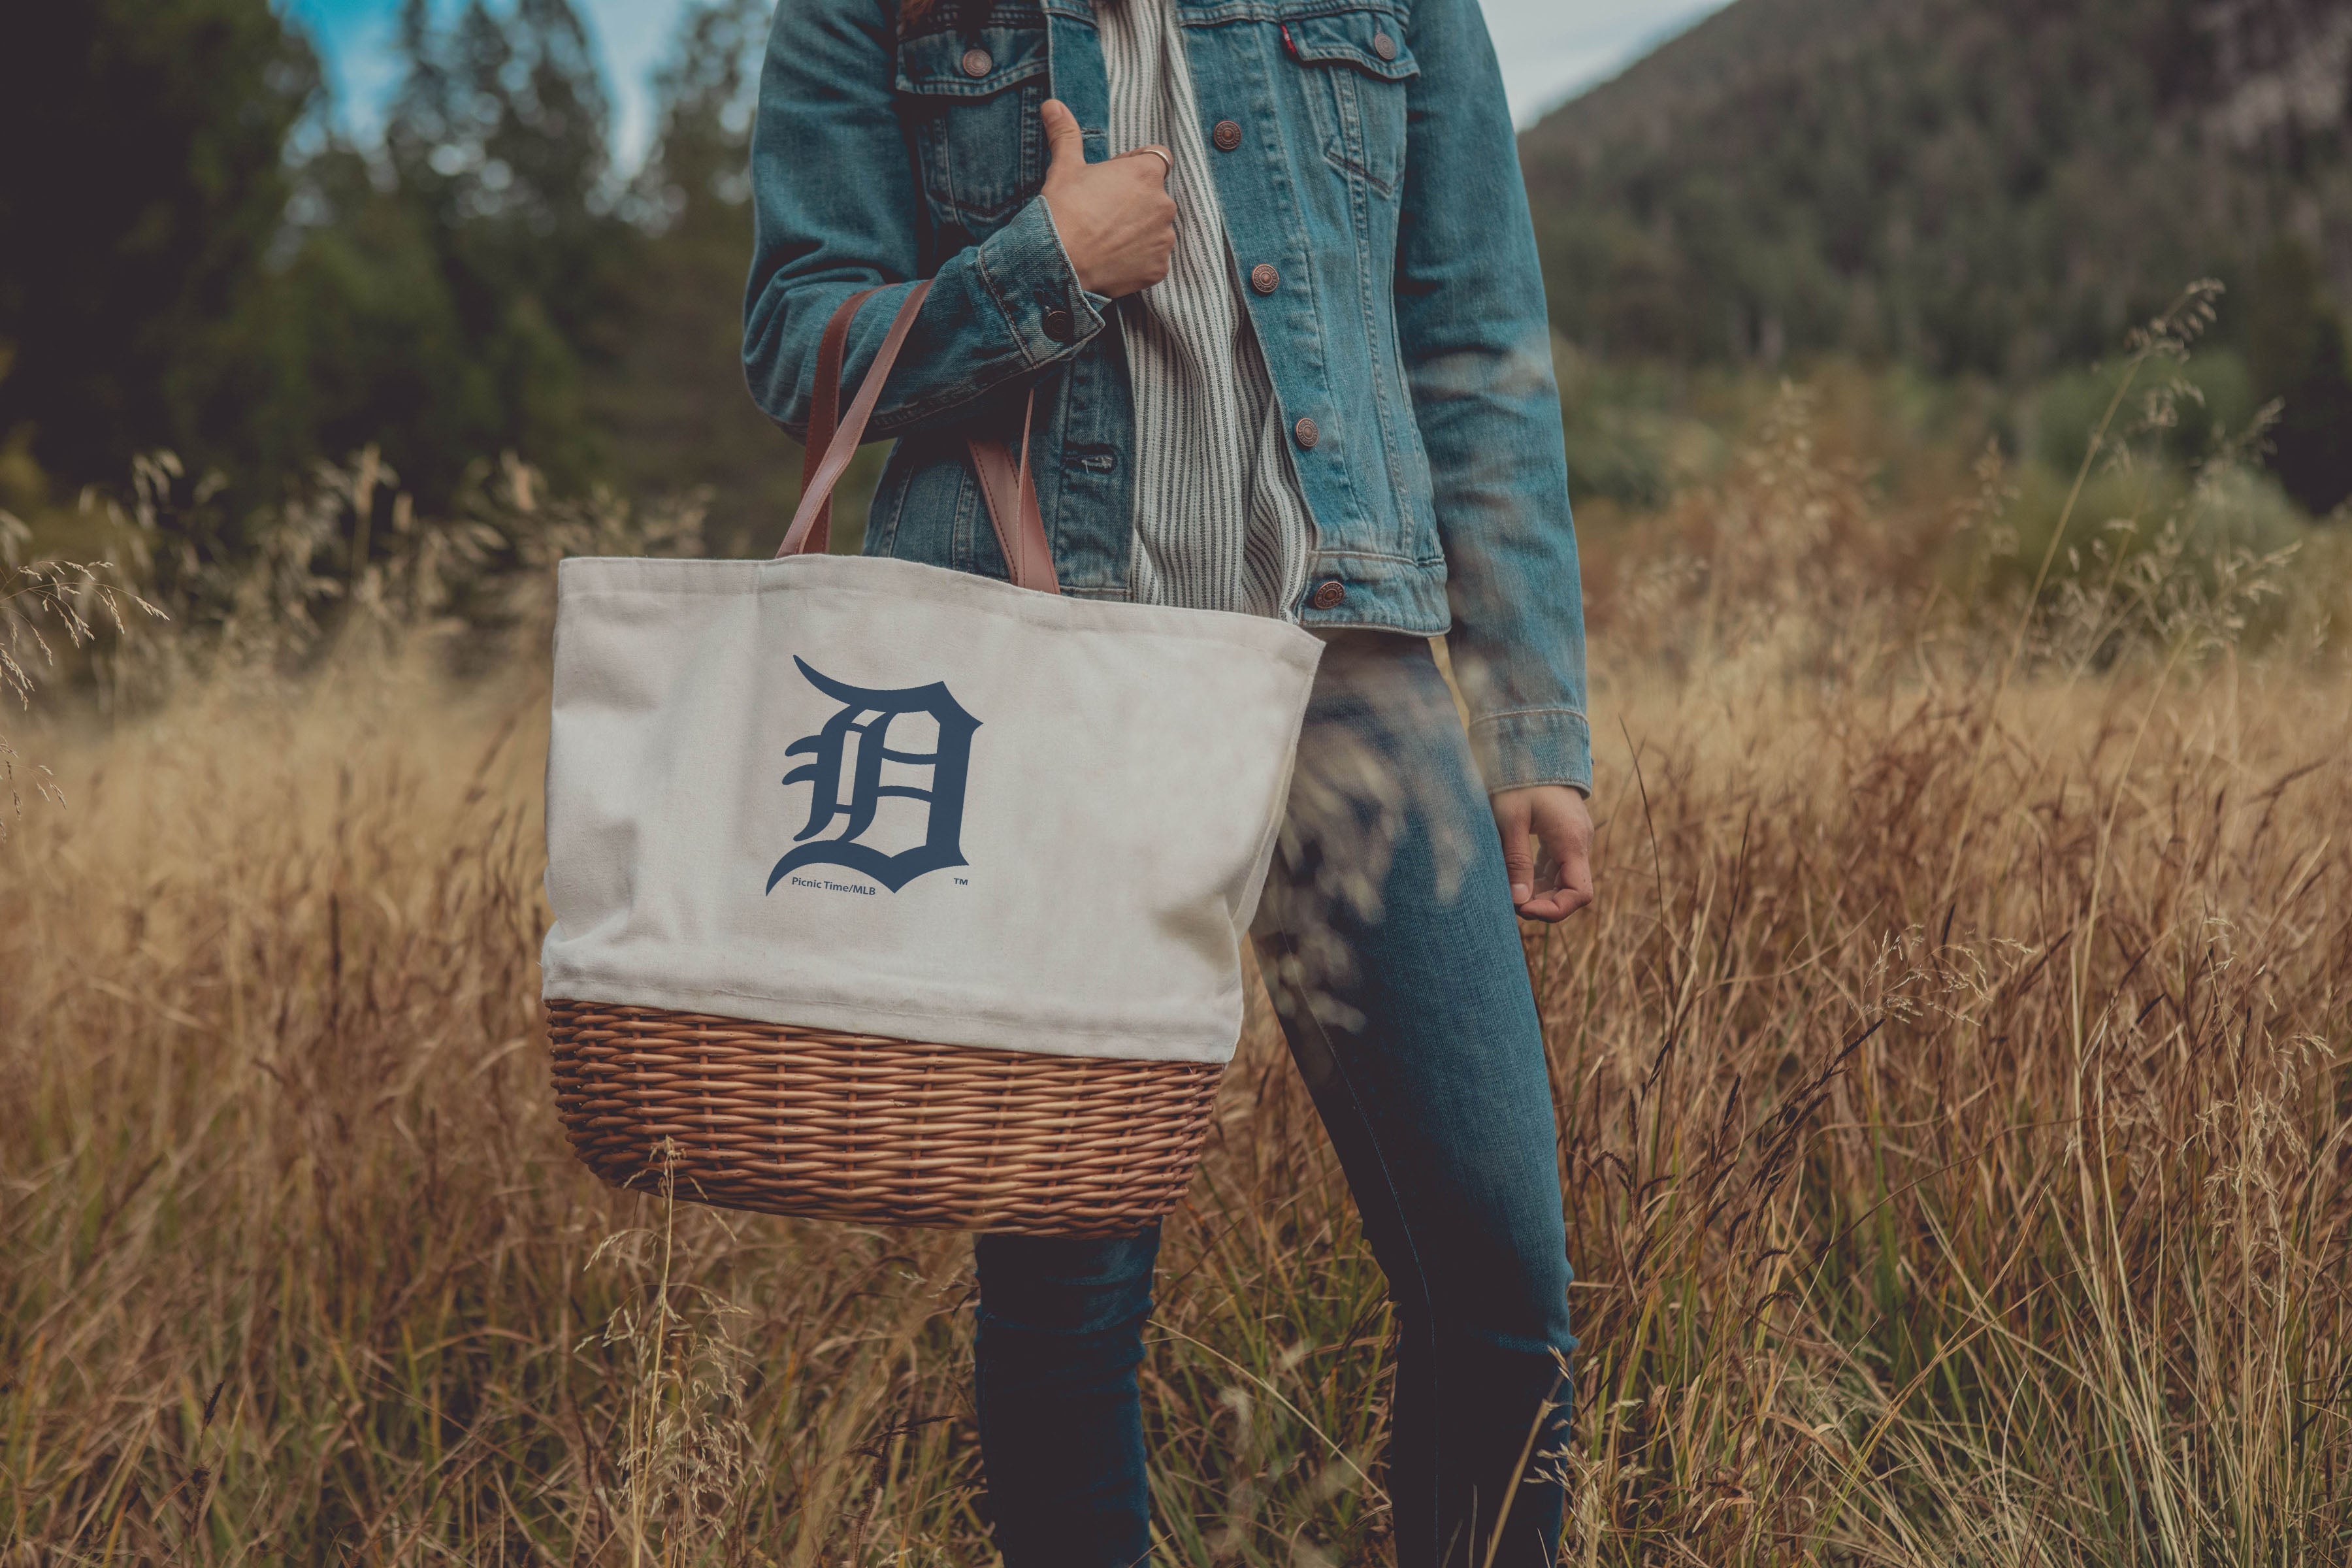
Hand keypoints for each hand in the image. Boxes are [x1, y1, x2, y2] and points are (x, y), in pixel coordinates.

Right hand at [1039, 98, 1175, 297]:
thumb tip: (1052, 104)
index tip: (1111, 180)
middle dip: (1135, 202)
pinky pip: (1153, 259)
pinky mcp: (1159, 269)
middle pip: (1155, 197)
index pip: (1157, 159)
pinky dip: (1138, 259)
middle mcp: (1164, 204)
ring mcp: (1164, 239)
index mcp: (1147, 173)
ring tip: (1106, 239)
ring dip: (1138, 231)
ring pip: (1155, 229)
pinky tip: (1112, 259)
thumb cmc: (1062, 210)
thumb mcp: (1064, 167)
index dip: (1134, 167)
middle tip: (1102, 213)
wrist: (1057, 263)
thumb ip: (1066, 133)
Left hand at [1491, 785, 1593, 922]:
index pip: (1579, 893)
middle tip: (1509, 903)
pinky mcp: (1563, 834)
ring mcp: (1573, 838)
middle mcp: (1579, 842)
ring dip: (1538, 891)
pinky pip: (1555, 866)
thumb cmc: (1519, 779)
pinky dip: (1538, 877)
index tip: (1523, 909)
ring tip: (1508, 891)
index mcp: (1571, 841)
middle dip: (1542, 903)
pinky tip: (1515, 877)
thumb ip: (1516, 860)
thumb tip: (1518, 901)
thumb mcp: (1511, 819)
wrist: (1534, 746)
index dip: (1554, 910)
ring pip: (1562, 879)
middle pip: (1571, 890)